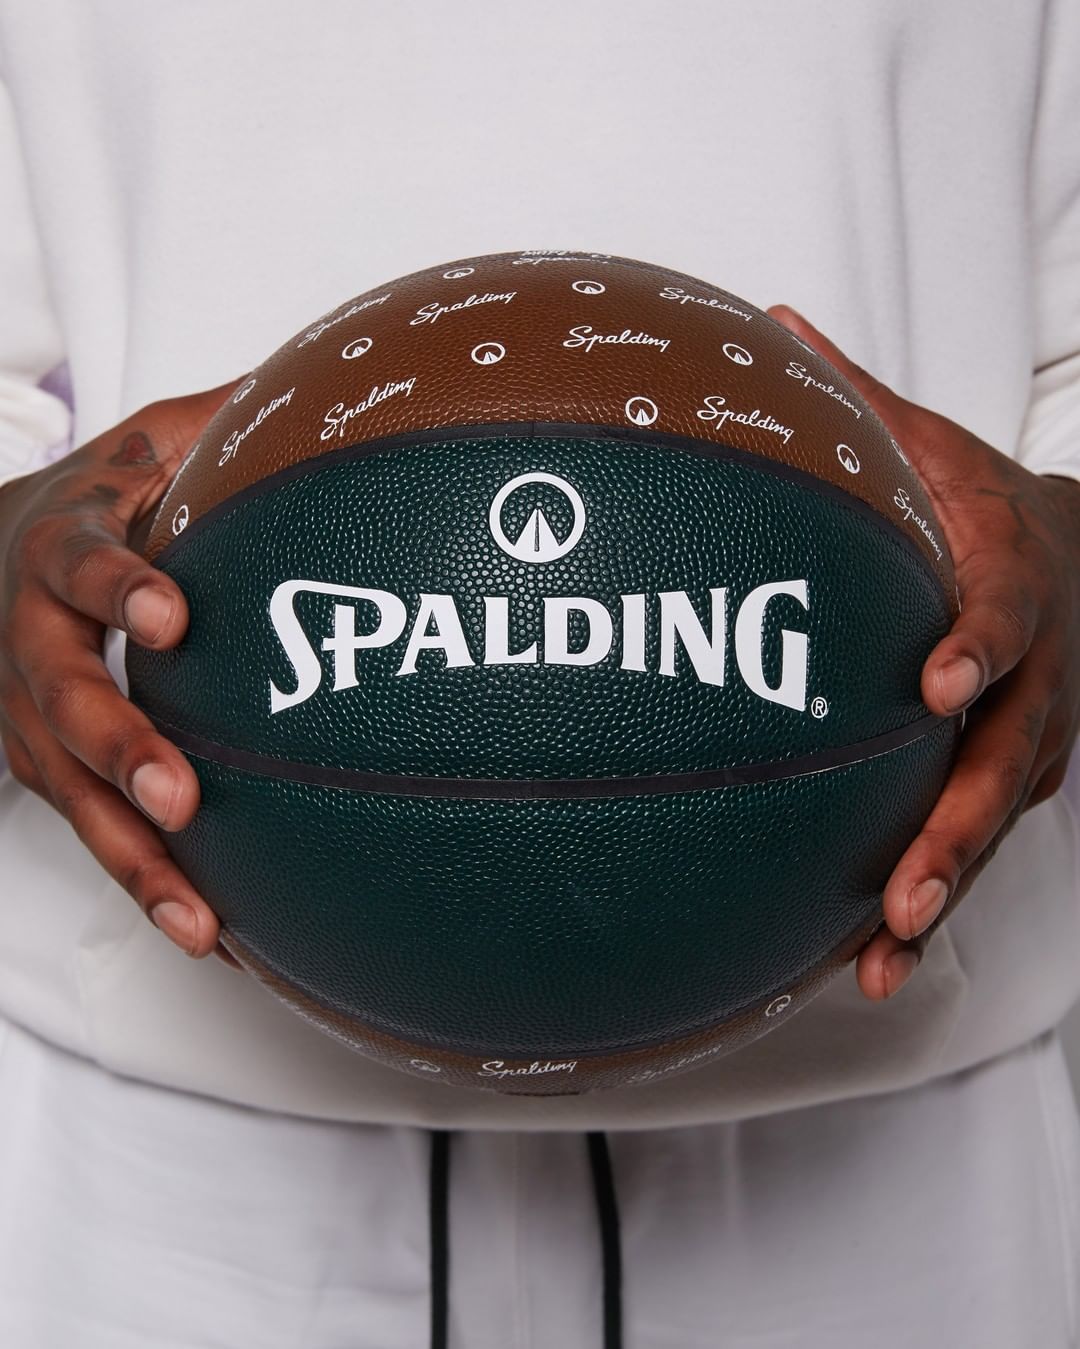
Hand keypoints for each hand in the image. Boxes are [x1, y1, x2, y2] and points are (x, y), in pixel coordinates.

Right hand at [0, 383, 241, 962]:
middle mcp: (33, 640)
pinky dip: (150, 886)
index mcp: (62, 548)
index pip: (83, 564)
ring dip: (134, 855)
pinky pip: (97, 836)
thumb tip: (333, 387)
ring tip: (199, 921)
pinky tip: (217, 938)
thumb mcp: (143, 442)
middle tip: (177, 790)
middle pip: (64, 699)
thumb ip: (217, 421)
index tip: (170, 613)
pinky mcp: (48, 774)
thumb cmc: (96, 504)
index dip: (118, 585)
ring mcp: (31, 720)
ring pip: (73, 795)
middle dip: (117, 747)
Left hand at [770, 306, 1079, 1000]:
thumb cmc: (978, 498)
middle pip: (1005, 756)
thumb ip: (855, 399)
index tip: (940, 682)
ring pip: (994, 821)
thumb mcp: (928, 442)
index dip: (984, 644)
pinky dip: (933, 896)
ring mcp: (1034, 733)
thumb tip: (769, 328)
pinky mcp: (1016, 775)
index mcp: (1016, 574)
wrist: (1073, 550)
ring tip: (885, 954)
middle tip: (908, 888)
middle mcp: (1038, 669)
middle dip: (958, 826)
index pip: (1010, 611)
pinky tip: (868, 960)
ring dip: (945, 890)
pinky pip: (976, 837)